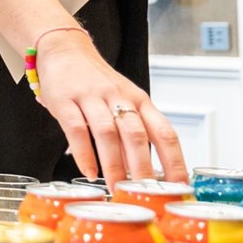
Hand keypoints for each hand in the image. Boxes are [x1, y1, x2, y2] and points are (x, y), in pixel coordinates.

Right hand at [33, 31, 187, 183]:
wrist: (64, 48)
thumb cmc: (96, 81)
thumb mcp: (125, 99)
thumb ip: (135, 128)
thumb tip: (149, 171)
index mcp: (139, 100)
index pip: (164, 132)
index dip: (174, 161)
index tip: (178, 185)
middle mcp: (119, 98)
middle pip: (137, 135)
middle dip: (142, 169)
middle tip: (144, 194)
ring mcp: (91, 98)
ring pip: (107, 134)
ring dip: (113, 165)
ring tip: (115, 187)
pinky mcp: (65, 100)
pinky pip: (76, 129)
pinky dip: (83, 153)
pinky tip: (88, 171)